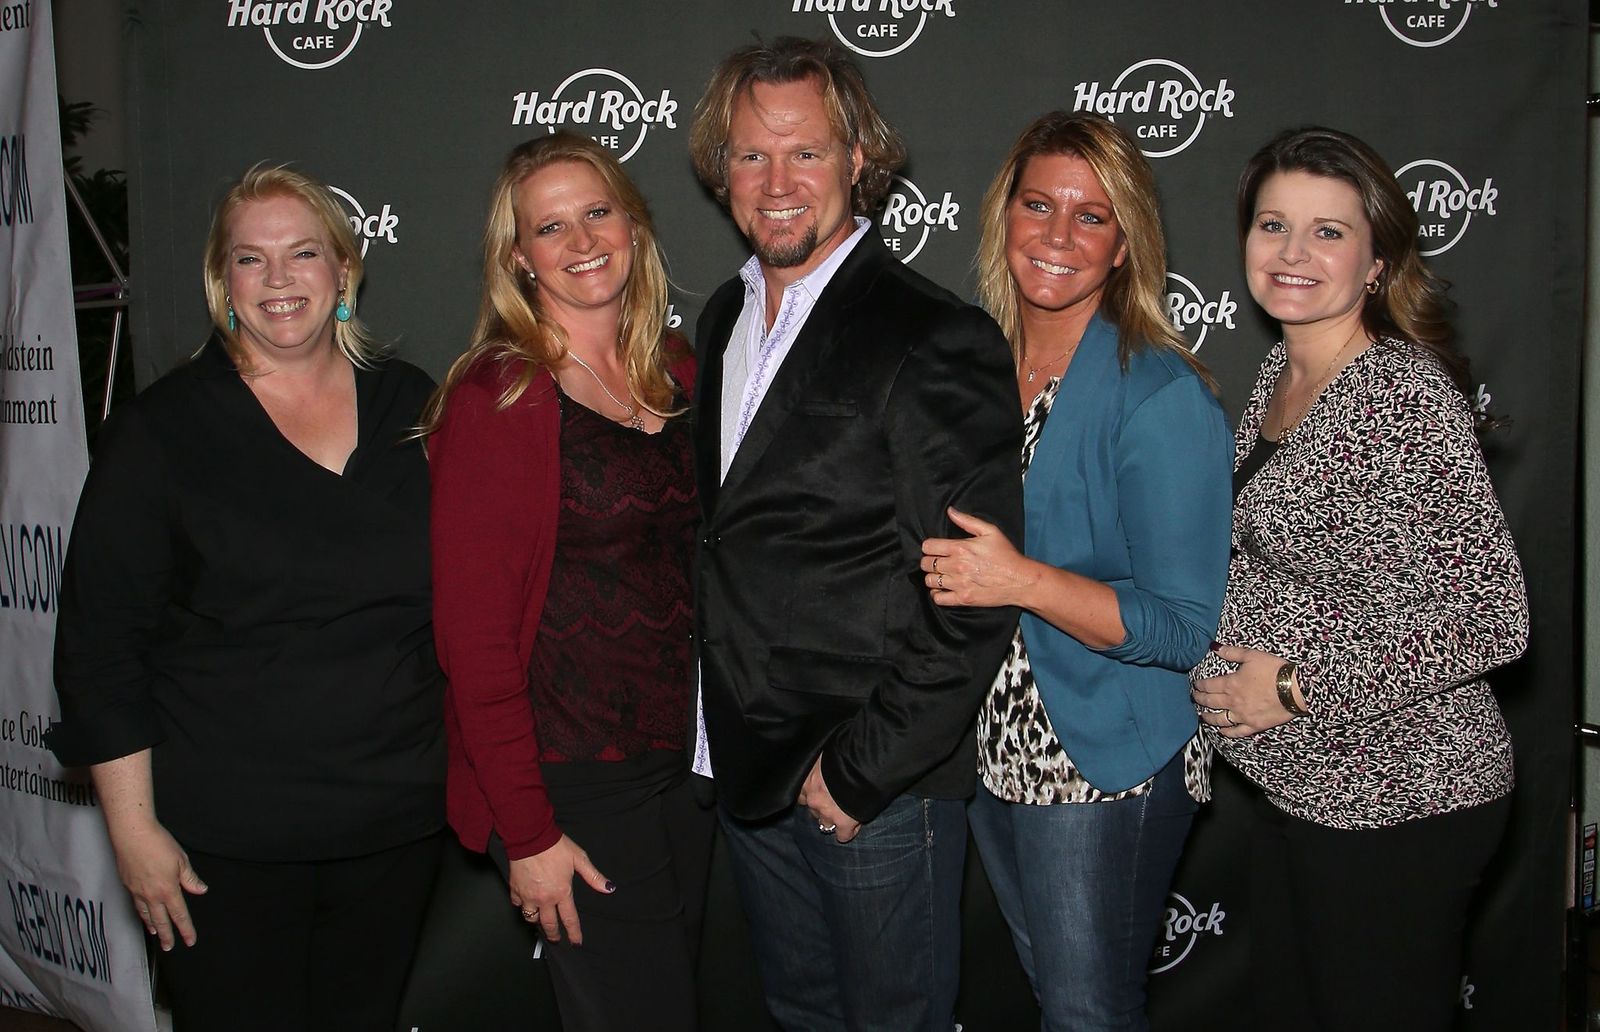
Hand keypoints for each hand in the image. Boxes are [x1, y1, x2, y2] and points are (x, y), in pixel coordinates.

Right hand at [106, 819, 206, 950]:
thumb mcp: (181, 860)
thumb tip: (200, 890)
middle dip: (167, 935)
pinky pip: (137, 905)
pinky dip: (142, 914)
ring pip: (146, 915)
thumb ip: (190, 879)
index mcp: (168, 889)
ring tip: (156, 934)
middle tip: (170, 947)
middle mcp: (151, 895)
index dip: (186, 929)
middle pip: (161, 921)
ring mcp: (137, 891)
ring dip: (152, 926)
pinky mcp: (128, 885)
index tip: (190, 940)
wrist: (132, 834)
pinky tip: (144, 915)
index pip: (180, 915)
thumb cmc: (158, 843)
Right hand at [508, 834, 613, 944]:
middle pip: (549, 924)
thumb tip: (608, 888)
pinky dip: (522, 906)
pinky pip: (518, 904)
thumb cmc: (555, 846)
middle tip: (556, 940)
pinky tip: (525, 903)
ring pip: (531, 918)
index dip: (574, 933)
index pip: (570, 919)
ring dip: (537, 921)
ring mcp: (528, 896)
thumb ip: (593, 876)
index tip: (576, 942)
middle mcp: (545, 898)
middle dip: (554, 934)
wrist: (531, 837)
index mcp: (562, 892)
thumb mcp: (579, 858)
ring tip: (541, 921)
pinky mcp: (515, 889)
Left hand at [797, 756, 859, 842]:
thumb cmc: (845, 753)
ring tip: (842, 816)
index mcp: (807, 781)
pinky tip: (850, 831)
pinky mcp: (844, 823)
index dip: (812, 795)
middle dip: (821, 808)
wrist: (863, 763)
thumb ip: (821, 766)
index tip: (818, 793)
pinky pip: (843, 835)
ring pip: (825, 824)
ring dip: (832, 820)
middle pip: (813, 810)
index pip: (801, 795)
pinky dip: (847, 834)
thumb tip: (822, 765)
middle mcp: (813, 799)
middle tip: (832, 803)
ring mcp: (827, 813)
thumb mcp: (825, 756)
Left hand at [920, 507, 1035, 608]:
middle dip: (929, 561)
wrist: (1020, 580)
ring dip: (933, 577)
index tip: (935, 549)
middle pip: (926, 564)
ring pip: (930, 581)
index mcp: (960, 548)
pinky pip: (938, 599)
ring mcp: (959, 584)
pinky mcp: (963, 599)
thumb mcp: (990, 531)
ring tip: (941, 575)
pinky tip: (944, 589)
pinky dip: (937, 594)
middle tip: (938, 562)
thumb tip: (950, 511)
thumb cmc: (1006, 555)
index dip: (929, 547)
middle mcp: (957, 566)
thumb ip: (967, 520)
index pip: (928, 546)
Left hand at [1191, 644, 1300, 737]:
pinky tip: (1222, 731)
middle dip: (1199, 699)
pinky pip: (1237, 731)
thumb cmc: (1274, 669)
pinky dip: (1227, 732)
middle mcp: (1232, 701)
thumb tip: (1214, 647)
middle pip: (1210, 702)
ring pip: (1219, 719)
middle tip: (1194, 698)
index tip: (1195, 685)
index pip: (1208, 686)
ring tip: (1202, 716)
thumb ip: (1232, 652)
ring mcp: (1243, 715)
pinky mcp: (1254, 725)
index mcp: (1230, 684)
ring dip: (1208, 717)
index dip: (1199, 685)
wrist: (1294, 688)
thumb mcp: (1252, 655)